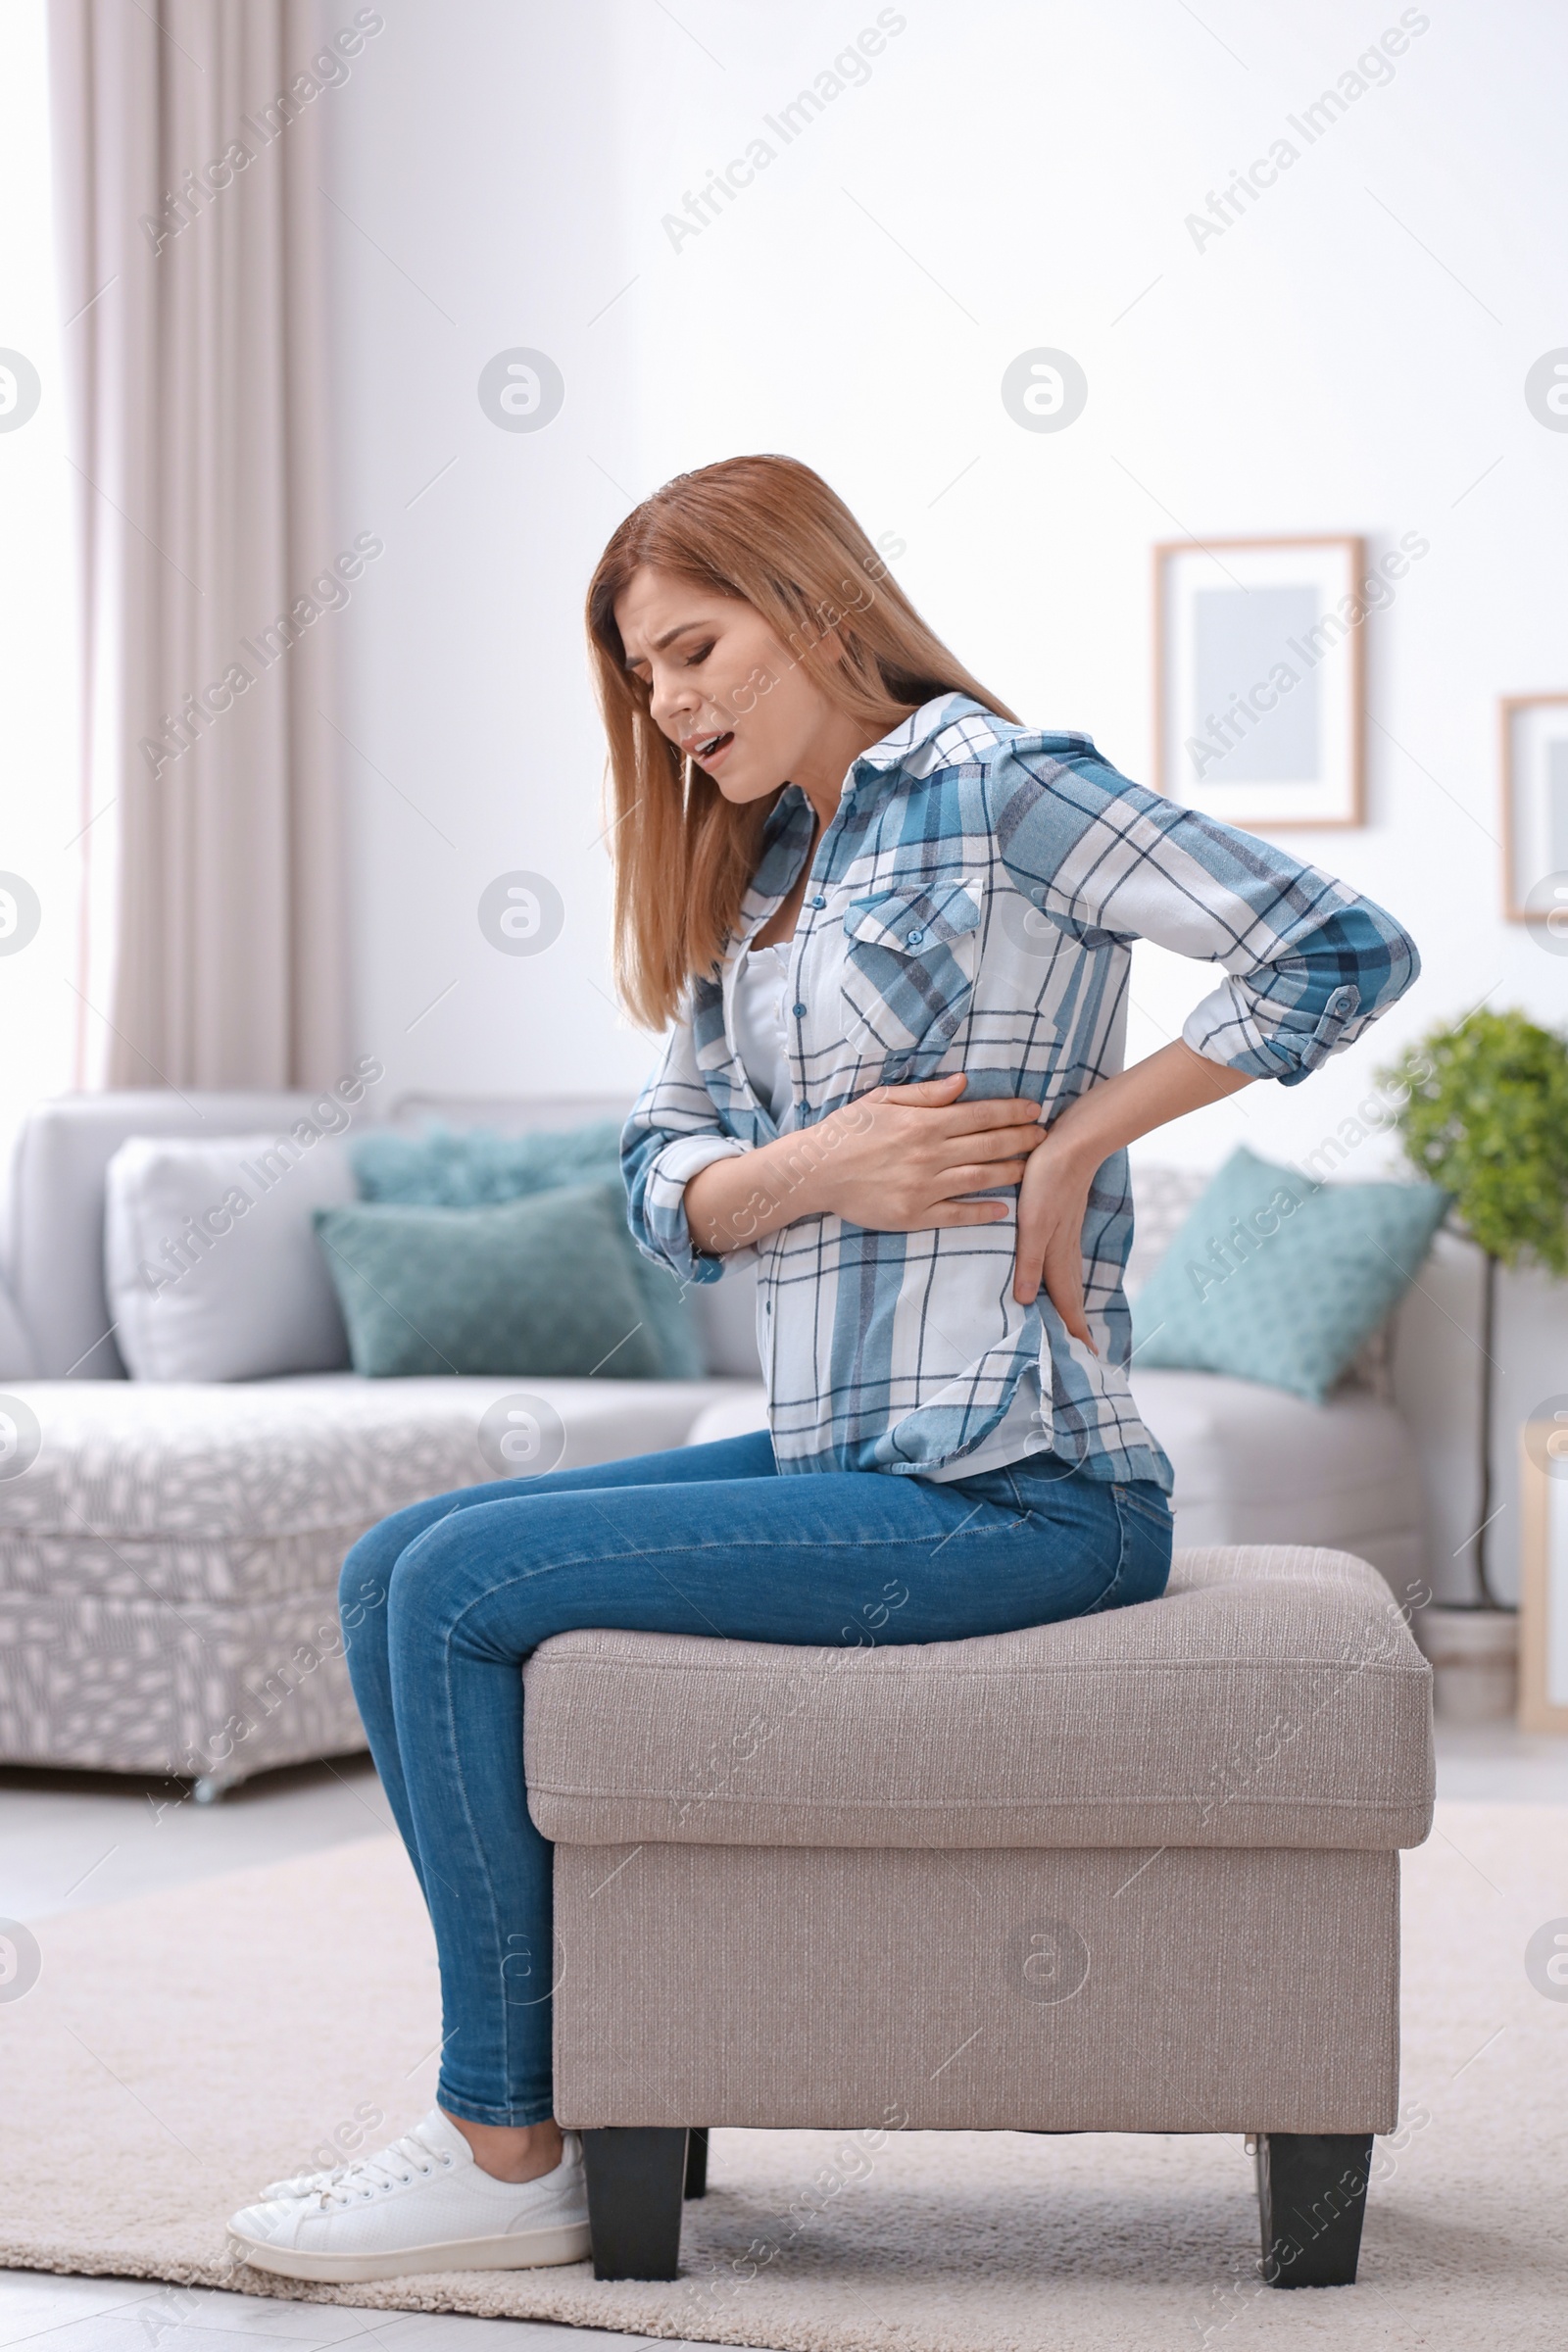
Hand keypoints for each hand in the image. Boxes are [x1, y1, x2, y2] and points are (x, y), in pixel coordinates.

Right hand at [684, 1071, 1044, 1253]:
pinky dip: (982, 1212)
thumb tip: (963, 1083)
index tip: (1034, 1110)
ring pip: (980, 1178)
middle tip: (1045, 1136)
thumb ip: (925, 1094)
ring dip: (1011, 1172)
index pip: (980, 1115)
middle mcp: (929, 1155)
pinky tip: (1003, 1209)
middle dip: (1022, 1139)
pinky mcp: (913, 1215)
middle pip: (989, 1146)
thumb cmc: (847, 1131)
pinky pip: (956, 1215)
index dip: (1012, 1112)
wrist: (815, 1171)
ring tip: (1033, 1168)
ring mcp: (924, 1187)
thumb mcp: (882, 1100)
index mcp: (923, 1123)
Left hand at [1012, 1127, 1096, 1346]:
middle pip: (1071, 1294)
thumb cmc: (1050, 1181)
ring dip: (1069, 1301)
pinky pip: (1065, 1258)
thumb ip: (1029, 1261)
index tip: (1087, 1358)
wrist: (1074, 1142)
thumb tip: (1027, 1301)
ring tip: (1071, 1320)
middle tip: (1082, 1350)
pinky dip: (1064, 1276)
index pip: (1067, 1302)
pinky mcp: (1065, 1218)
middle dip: (1075, 1323)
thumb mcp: (1033, 1223)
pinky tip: (1058, 1272)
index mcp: (1058, 1255)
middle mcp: (1066, 1249)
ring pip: (1068, 1276)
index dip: (1074, 1330)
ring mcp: (1067, 1233)